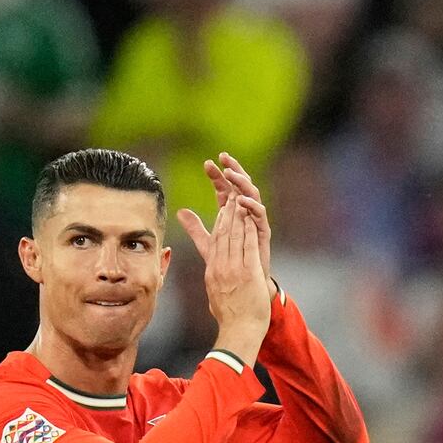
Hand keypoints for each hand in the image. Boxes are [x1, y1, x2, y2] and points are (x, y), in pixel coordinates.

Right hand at [177, 192, 270, 363]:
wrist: (238, 332)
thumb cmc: (229, 317)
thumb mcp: (214, 293)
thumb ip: (211, 276)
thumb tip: (207, 273)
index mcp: (212, 271)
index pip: (215, 241)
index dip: (220, 222)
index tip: (224, 208)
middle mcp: (220, 267)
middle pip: (222, 234)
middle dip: (227, 212)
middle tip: (231, 195)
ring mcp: (233, 269)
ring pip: (234, 236)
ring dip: (237, 215)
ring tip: (240, 200)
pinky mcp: (248, 273)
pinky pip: (247, 245)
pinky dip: (248, 229)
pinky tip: (251, 217)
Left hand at [204, 152, 269, 285]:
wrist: (246, 285)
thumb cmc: (231, 263)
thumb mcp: (210, 243)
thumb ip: (196, 228)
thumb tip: (180, 211)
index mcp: (233, 213)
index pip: (224, 188)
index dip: (217, 176)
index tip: (207, 164)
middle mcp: (245, 213)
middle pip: (240, 185)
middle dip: (233, 170)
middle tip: (223, 157)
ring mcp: (255, 222)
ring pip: (252, 195)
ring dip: (242, 183)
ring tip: (231, 174)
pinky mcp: (263, 233)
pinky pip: (259, 215)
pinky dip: (251, 205)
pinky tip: (241, 199)